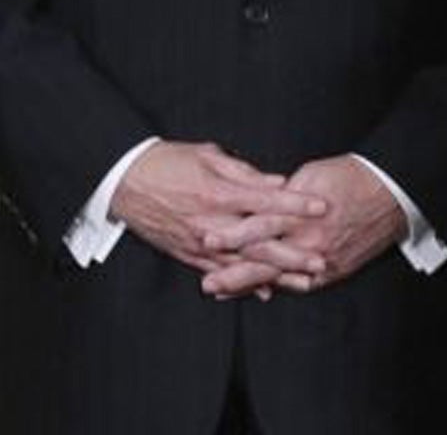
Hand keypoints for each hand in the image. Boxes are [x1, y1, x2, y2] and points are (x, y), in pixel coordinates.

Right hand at [112, 141, 327, 294]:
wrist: (124, 181)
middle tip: (322, 259)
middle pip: (260, 241)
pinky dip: (242, 284)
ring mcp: (199, 242)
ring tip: (304, 283)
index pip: (266, 199)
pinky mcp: (187, 254)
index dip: (296, 204)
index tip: (321, 207)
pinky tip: (264, 292)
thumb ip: (244, 172)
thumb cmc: (167, 161)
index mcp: (218, 192)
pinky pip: (219, 273)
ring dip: (275, 275)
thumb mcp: (207, 155)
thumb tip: (278, 181)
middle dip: (293, 252)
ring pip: (244, 263)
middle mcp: (212, 222)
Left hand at [204, 155, 404, 296]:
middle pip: (263, 260)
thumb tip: (259, 201)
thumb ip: (282, 193)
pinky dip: (279, 288)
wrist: (390, 193)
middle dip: (233, 273)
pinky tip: (261, 293)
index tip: (206, 241)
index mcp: (300, 212)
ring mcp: (322, 259)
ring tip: (222, 292)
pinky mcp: (333, 271)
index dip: (231, 236)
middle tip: (207, 283)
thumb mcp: (309, 176)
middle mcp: (309, 240)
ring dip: (249, 285)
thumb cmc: (349, 177)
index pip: (258, 227)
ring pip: (278, 276)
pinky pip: (301, 284)